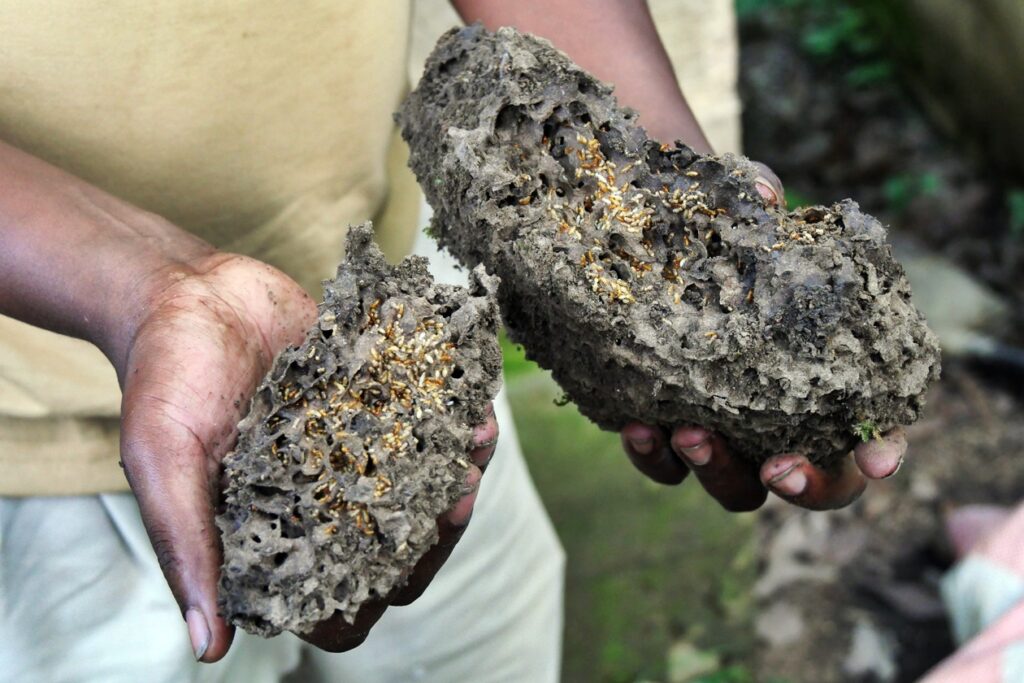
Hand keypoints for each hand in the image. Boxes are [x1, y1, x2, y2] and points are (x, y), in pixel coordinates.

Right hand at [118, 253, 497, 660]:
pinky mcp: (372, 405)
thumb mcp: (163, 461)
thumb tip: (206, 646)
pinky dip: (453, 422)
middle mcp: (319, 503)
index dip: (374, 595)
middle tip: (459, 494)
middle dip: (436, 530)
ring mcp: (352, 454)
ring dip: (456, 474)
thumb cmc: (164, 378)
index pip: (333, 602)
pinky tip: (474, 409)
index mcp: (270, 536)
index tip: (402, 563)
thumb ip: (186, 545)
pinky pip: (425, 425)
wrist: (190, 294)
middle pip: (394, 551)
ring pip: (421, 489)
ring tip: (477, 445)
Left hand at [619, 164, 906, 511]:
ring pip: (737, 487)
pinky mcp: (666, 430)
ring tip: (691, 433)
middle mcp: (779, 417)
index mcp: (822, 375)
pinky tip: (637, 425)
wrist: (642, 238)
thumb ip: (756, 194)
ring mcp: (725, 431)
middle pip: (813, 481)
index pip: (870, 426)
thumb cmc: (712, 226)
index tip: (877, 460)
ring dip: (718, 471)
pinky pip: (665, 466)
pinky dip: (654, 456)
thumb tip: (763, 195)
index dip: (881, 449)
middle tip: (778, 466)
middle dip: (804, 483)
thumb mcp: (735, 204)